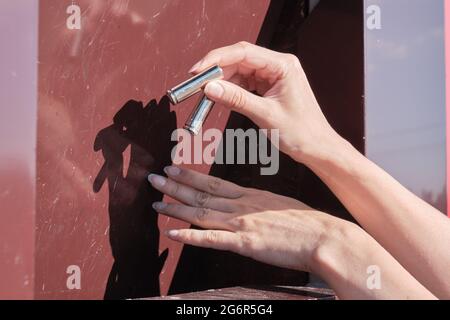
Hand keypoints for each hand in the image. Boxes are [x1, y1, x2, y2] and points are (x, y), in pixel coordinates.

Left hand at [148, 166, 353, 272]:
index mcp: (250, 195)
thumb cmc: (305, 221)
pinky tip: (173, 234)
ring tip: (156, 203)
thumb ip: (259, 203)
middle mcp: (241, 206)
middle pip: (201, 194)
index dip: (190, 176)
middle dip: (175, 186)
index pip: (213, 182)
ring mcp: (241, 223)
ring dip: (176, 208)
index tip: (174, 169)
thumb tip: (248, 203)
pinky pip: (211, 240)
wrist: (322, 235)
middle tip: (154, 178)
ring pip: (201, 213)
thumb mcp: (280, 203)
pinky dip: (190, 236)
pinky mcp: (245, 243)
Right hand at [190, 41, 341, 164]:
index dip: (216, 59)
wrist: (316, 147)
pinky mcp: (268, 86)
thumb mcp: (265, 115)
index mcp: (283, 65)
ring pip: (239, 71)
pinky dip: (230, 89)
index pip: (243, 53)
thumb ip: (236, 99)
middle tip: (196, 83)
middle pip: (239, 59)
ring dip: (221, 81)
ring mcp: (273, 75)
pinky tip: (220, 97)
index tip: (197, 71)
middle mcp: (278, 65)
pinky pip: (244, 83)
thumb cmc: (301, 132)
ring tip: (205, 93)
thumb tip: (210, 88)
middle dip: (216, 71)